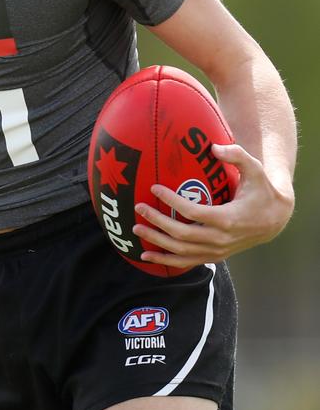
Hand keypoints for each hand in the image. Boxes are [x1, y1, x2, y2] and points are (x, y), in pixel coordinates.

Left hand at [133, 143, 294, 269]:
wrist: (274, 220)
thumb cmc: (261, 190)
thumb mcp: (255, 169)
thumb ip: (237, 155)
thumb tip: (213, 147)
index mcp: (228, 219)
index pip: (193, 212)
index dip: (172, 201)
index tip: (154, 188)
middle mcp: (220, 239)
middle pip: (182, 235)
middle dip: (157, 222)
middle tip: (138, 208)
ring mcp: (217, 251)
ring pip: (181, 252)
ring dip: (157, 242)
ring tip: (136, 229)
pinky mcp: (214, 256)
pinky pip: (186, 262)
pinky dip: (166, 260)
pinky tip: (147, 256)